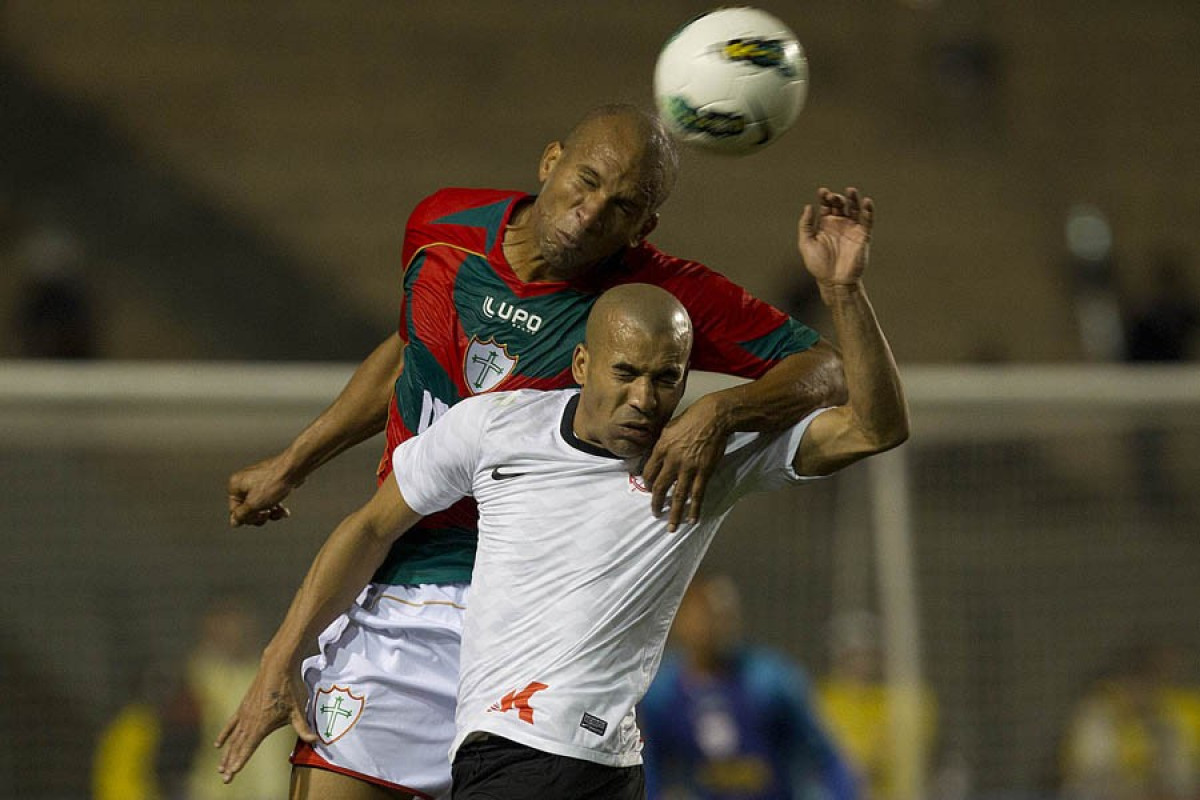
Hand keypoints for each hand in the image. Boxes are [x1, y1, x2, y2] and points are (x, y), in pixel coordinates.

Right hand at [215, 659, 315, 783]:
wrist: (277, 666)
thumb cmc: (289, 688)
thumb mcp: (298, 710)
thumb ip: (304, 728)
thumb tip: (316, 741)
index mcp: (261, 725)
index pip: (248, 748)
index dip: (240, 762)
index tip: (232, 774)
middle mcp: (250, 721)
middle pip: (238, 746)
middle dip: (230, 763)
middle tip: (225, 779)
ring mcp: (244, 713)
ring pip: (233, 738)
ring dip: (227, 754)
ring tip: (220, 768)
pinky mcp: (243, 706)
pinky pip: (231, 724)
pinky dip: (224, 735)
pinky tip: (218, 744)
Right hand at [227, 455, 297, 526]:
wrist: (294, 469)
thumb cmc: (274, 482)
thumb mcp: (254, 504)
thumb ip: (241, 515)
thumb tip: (234, 522)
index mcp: (235, 486)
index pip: (235, 511)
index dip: (248, 518)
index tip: (259, 517)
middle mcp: (244, 483)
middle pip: (248, 510)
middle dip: (261, 516)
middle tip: (268, 512)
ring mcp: (257, 483)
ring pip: (260, 507)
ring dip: (271, 513)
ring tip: (279, 511)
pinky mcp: (269, 484)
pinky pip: (269, 500)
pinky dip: (276, 506)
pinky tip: (284, 511)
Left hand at [641, 395, 728, 531]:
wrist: (713, 417)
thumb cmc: (690, 419)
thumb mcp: (668, 428)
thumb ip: (661, 445)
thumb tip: (655, 458)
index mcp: (661, 449)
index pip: (648, 472)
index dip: (646, 484)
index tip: (648, 490)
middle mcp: (672, 461)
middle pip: (659, 487)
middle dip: (656, 503)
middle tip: (656, 513)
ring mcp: (688, 468)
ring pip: (677, 496)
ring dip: (674, 513)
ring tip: (671, 527)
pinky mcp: (703, 472)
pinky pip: (697, 494)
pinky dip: (694, 508)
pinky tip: (692, 519)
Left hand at [798, 187, 873, 286]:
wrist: (834, 281)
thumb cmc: (818, 265)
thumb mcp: (806, 243)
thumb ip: (805, 225)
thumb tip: (808, 206)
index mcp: (825, 224)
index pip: (826, 205)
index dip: (825, 197)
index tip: (822, 191)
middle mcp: (839, 224)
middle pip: (840, 205)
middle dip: (837, 198)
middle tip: (833, 196)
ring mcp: (852, 229)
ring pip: (854, 209)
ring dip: (853, 199)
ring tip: (850, 190)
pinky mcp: (863, 236)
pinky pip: (867, 221)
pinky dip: (868, 210)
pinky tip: (866, 201)